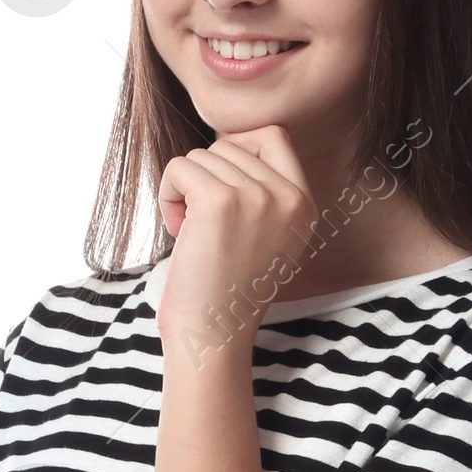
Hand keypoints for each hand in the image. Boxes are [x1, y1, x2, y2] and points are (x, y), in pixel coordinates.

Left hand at [155, 125, 318, 353]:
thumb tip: (232, 142)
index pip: (273, 135)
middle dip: (206, 177)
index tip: (220, 185)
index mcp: (305, 204)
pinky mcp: (219, 201)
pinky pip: (179, 167)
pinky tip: (178, 230)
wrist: (213, 336)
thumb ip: (265, 192)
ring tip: (193, 234)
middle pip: (229, 145)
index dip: (237, 149)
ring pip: (201, 155)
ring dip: (184, 190)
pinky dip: (167, 195)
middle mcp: (288, 197)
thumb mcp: (269, 237)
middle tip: (204, 225)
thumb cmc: (228, 291)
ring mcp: (256, 196)